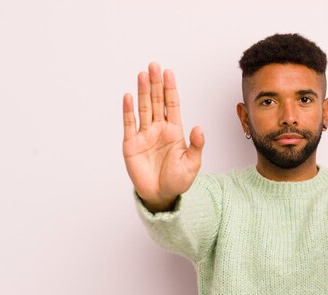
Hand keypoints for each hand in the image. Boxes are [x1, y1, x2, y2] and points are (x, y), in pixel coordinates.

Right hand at [122, 62, 203, 211]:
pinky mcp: (131, 145)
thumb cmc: (177, 180)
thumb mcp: (192, 164)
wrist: (161, 195)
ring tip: (142, 75)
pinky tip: (129, 96)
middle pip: (157, 102)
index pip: (172, 105)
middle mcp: (158, 129)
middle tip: (154, 66)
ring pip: (144, 108)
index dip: (170, 89)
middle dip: (156, 84)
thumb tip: (199, 128)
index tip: (168, 72)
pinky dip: (128, 111)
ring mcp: (144, 135)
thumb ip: (196, 145)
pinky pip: (129, 124)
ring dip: (143, 92)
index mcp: (174, 131)